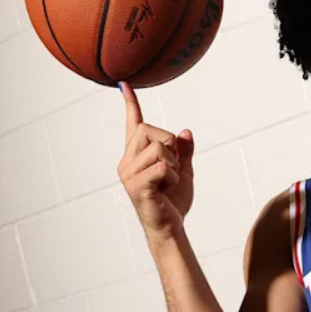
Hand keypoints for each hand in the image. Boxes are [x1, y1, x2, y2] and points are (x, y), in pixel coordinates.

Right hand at [116, 82, 194, 244]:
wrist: (170, 226)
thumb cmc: (173, 201)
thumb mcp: (184, 171)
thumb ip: (184, 152)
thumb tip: (185, 132)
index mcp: (137, 155)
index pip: (133, 124)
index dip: (131, 103)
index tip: (125, 84)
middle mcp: (127, 161)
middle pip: (150, 130)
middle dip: (170, 145)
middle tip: (172, 168)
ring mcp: (129, 173)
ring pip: (159, 147)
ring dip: (174, 164)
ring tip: (168, 181)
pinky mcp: (136, 185)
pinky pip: (162, 166)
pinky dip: (173, 175)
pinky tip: (167, 188)